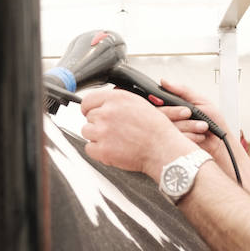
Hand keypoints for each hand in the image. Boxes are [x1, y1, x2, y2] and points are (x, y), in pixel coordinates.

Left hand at [79, 87, 195, 179]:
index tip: (91, 113)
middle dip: (98, 124)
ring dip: (97, 137)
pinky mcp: (102, 149)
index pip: (88, 100)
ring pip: (86, 131)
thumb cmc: (156, 129)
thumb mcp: (138, 103)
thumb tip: (103, 103)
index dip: (89, 108)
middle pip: (89, 117)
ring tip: (114, 140)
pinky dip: (98, 151)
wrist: (163, 149)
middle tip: (114, 130)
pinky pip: (89, 148)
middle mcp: (107, 112)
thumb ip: (117, 101)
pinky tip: (112, 149)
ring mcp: (103, 131)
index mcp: (116, 99)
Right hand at [155, 79, 231, 156]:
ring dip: (190, 126)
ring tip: (202, 126)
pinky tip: (199, 136)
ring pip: (170, 126)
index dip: (162, 102)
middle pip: (161, 113)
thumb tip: (165, 82)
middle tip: (189, 113)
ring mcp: (172, 131)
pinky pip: (176, 138)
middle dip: (177, 113)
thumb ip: (183, 91)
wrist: (221, 142)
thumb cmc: (214, 120)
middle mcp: (171, 118)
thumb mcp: (201, 100)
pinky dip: (191, 136)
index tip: (174, 104)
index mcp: (174, 105)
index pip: (158, 101)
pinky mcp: (176, 144)